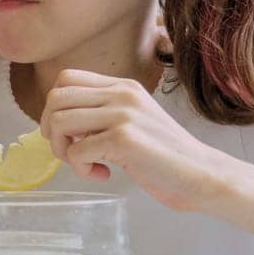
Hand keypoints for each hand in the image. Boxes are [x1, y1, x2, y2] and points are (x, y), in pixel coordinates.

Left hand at [39, 69, 231, 211]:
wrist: (202, 175)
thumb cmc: (165, 155)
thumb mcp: (133, 120)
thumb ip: (102, 114)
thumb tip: (59, 122)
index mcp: (123, 86)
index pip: (66, 78)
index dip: (55, 107)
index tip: (68, 132)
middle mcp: (122, 94)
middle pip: (55, 98)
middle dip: (51, 129)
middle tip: (69, 150)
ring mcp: (123, 115)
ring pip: (59, 122)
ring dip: (63, 151)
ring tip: (85, 164)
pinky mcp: (123, 139)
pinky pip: (75, 151)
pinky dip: (81, 169)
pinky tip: (103, 174)